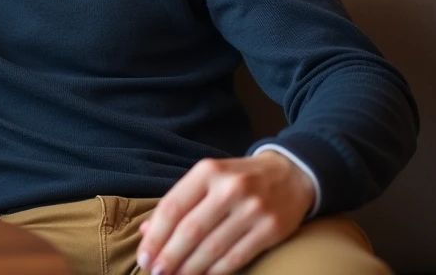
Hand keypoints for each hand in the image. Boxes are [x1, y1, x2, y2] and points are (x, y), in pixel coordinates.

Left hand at [137, 151, 314, 274]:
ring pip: (212, 248)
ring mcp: (253, 209)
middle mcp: (230, 188)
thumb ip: (178, 202)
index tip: (143, 256)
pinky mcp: (271, 229)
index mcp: (208, 171)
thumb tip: (145, 230)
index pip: (173, 207)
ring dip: (189, 268)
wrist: (291, 174)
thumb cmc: (238, 179)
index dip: (156, 236)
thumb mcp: (207, 179)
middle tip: (155, 272)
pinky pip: (236, 257)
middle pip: (191, 230)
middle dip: (169, 256)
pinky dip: (215, 271)